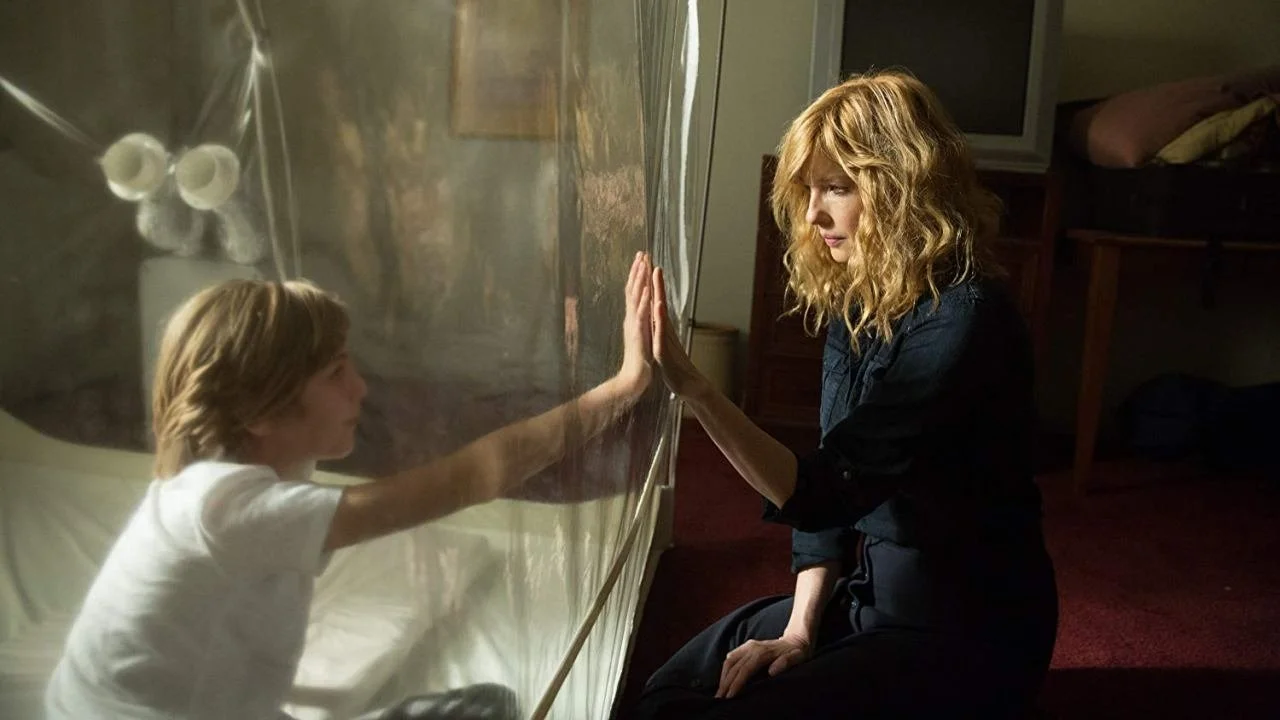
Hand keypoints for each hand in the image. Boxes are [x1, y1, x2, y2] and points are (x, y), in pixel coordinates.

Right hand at [617, 252, 653, 398]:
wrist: (635, 379)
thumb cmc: (641, 360)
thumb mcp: (643, 336)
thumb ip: (643, 322)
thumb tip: (645, 310)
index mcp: (636, 318)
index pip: (636, 292)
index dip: (639, 275)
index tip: (643, 258)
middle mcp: (633, 319)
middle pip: (634, 290)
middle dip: (638, 271)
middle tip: (642, 253)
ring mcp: (635, 326)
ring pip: (637, 299)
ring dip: (640, 282)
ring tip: (643, 264)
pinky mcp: (639, 336)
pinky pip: (642, 316)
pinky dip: (644, 302)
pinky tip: (648, 291)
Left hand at [650, 266, 708, 398]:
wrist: (688, 385)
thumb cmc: (675, 365)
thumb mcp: (664, 342)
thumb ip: (661, 329)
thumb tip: (658, 316)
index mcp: (662, 326)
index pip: (656, 301)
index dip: (651, 284)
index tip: (646, 264)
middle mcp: (665, 328)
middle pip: (659, 300)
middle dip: (655, 280)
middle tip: (651, 259)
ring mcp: (666, 337)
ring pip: (661, 311)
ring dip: (658, 292)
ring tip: (656, 274)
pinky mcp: (665, 349)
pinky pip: (661, 331)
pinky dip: (659, 319)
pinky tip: (658, 307)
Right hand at [717, 634, 812, 698]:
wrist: (795, 638)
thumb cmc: (797, 652)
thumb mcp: (798, 657)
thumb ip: (786, 662)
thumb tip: (772, 671)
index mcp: (763, 652)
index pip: (744, 670)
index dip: (736, 683)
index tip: (729, 696)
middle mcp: (752, 647)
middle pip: (734, 666)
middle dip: (725, 683)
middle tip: (719, 699)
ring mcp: (748, 645)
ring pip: (729, 661)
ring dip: (723, 676)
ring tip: (720, 691)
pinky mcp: (746, 646)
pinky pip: (731, 657)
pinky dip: (725, 669)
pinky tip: (724, 679)